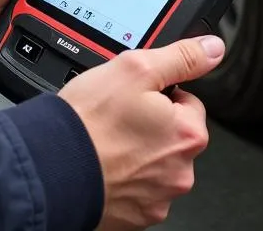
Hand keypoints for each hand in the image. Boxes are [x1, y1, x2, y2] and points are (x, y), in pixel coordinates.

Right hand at [59, 36, 224, 229]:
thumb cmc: (90, 122)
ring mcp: (157, 199)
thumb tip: (212, 49)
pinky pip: (137, 189)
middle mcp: (180, 172)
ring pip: (155, 163)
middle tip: (119, 117)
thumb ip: (182, 57)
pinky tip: (103, 164)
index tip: (137, 97)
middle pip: (172, 135)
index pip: (188, 103)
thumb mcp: (136, 69)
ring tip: (108, 141)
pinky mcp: (135, 217)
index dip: (161, 94)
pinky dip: (124, 178)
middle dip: (151, 124)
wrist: (50, 166)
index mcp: (187, 134)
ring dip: (138, 152)